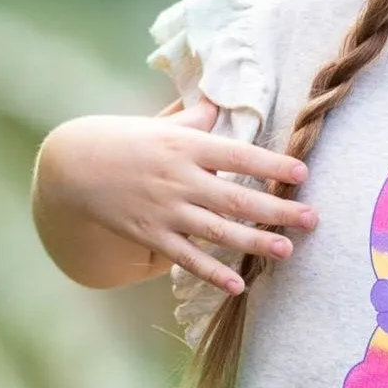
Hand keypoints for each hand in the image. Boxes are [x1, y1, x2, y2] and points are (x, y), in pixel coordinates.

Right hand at [33, 98, 316, 294]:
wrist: (74, 169)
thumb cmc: (123, 141)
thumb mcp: (160, 124)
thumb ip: (194, 119)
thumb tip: (221, 104)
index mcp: (186, 146)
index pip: (238, 155)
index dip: (272, 164)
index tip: (303, 172)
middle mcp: (181, 179)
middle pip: (237, 197)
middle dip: (277, 209)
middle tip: (312, 218)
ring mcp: (167, 210)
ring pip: (218, 230)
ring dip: (255, 242)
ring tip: (287, 250)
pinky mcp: (152, 235)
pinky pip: (187, 258)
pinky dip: (213, 272)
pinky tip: (238, 284)